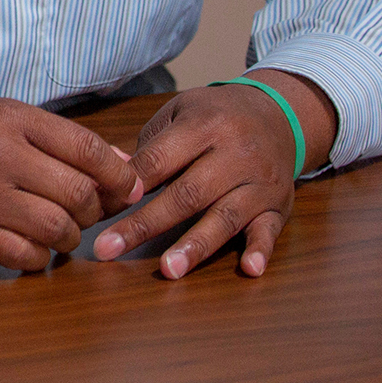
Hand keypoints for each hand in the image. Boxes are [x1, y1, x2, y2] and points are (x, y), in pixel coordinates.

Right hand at [0, 92, 140, 270]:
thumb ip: (52, 137)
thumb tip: (120, 166)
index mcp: (8, 117)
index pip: (89, 149)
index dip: (121, 175)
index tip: (129, 189)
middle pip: (79, 194)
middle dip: (95, 210)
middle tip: (88, 212)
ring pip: (57, 230)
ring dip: (71, 238)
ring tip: (61, 232)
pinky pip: (24, 257)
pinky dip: (39, 258)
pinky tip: (30, 247)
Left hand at [91, 71, 334, 277]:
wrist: (278, 113)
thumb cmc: (214, 116)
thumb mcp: (179, 112)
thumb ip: (149, 146)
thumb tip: (112, 178)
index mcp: (204, 125)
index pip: (159, 160)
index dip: (130, 185)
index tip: (101, 207)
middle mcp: (236, 154)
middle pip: (187, 195)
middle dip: (146, 224)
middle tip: (109, 249)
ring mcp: (260, 183)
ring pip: (225, 218)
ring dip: (195, 246)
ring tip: (168, 270)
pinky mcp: (280, 206)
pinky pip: (270, 230)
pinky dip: (261, 250)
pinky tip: (249, 269)